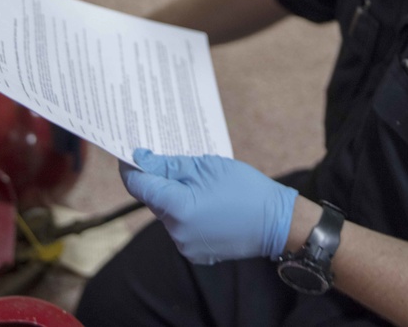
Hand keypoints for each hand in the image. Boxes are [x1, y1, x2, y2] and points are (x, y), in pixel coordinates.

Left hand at [121, 149, 296, 264]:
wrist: (277, 222)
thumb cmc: (245, 188)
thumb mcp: (207, 166)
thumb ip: (171, 165)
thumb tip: (142, 160)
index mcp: (178, 208)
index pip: (139, 187)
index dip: (131, 168)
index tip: (129, 154)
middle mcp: (176, 232)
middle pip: (154, 200)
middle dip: (159, 181)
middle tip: (173, 161)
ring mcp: (186, 246)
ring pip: (168, 214)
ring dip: (174, 197)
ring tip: (199, 184)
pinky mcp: (196, 253)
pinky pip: (181, 228)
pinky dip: (186, 213)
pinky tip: (206, 202)